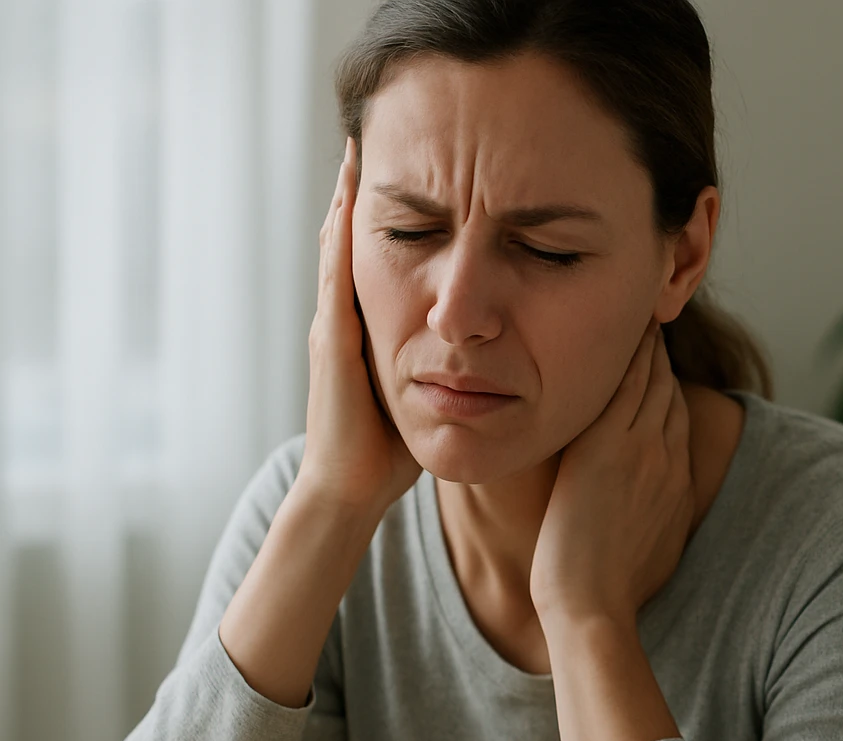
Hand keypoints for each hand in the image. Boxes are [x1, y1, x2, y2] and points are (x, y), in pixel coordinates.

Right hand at [295, 137, 419, 516]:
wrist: (352, 487)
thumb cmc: (392, 446)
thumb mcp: (426, 388)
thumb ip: (446, 361)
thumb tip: (489, 342)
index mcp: (372, 326)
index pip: (384, 254)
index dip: (395, 210)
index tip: (412, 165)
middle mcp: (346, 318)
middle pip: (354, 238)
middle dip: (362, 190)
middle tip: (373, 134)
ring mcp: (335, 327)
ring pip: (338, 248)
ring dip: (346, 200)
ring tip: (356, 150)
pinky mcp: (334, 343)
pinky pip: (335, 279)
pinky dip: (339, 239)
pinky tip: (345, 205)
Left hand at [529, 323, 692, 626]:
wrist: (592, 604)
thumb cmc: (612, 592)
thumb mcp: (653, 551)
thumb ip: (657, 521)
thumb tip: (654, 521)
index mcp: (677, 481)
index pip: (675, 415)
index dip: (665, 385)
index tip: (654, 363)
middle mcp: (667, 456)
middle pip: (666, 388)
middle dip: (657, 353)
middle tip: (646, 318)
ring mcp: (642, 448)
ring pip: (648, 378)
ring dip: (643, 343)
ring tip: (633, 313)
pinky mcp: (610, 445)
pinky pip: (622, 383)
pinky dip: (625, 353)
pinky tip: (616, 329)